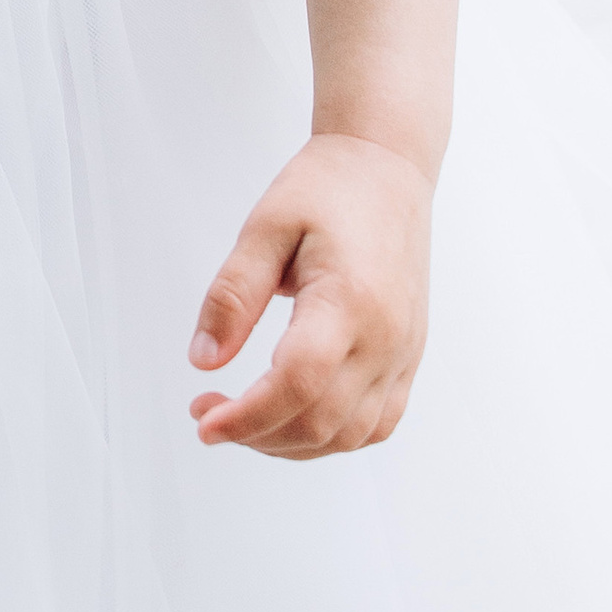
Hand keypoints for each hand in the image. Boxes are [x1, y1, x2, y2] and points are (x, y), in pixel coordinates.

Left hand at [188, 133, 431, 456]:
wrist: (387, 167)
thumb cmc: (327, 188)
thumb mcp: (264, 226)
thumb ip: (233, 295)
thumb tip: (203, 360)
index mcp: (348, 300)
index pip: (297, 384)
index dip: (246, 416)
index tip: (202, 421)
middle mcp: (385, 338)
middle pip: (320, 421)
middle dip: (256, 434)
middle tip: (207, 415)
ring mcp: (404, 353)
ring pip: (350, 434)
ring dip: (291, 444)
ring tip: (243, 419)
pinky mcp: (409, 357)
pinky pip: (378, 424)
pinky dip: (333, 437)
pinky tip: (293, 419)